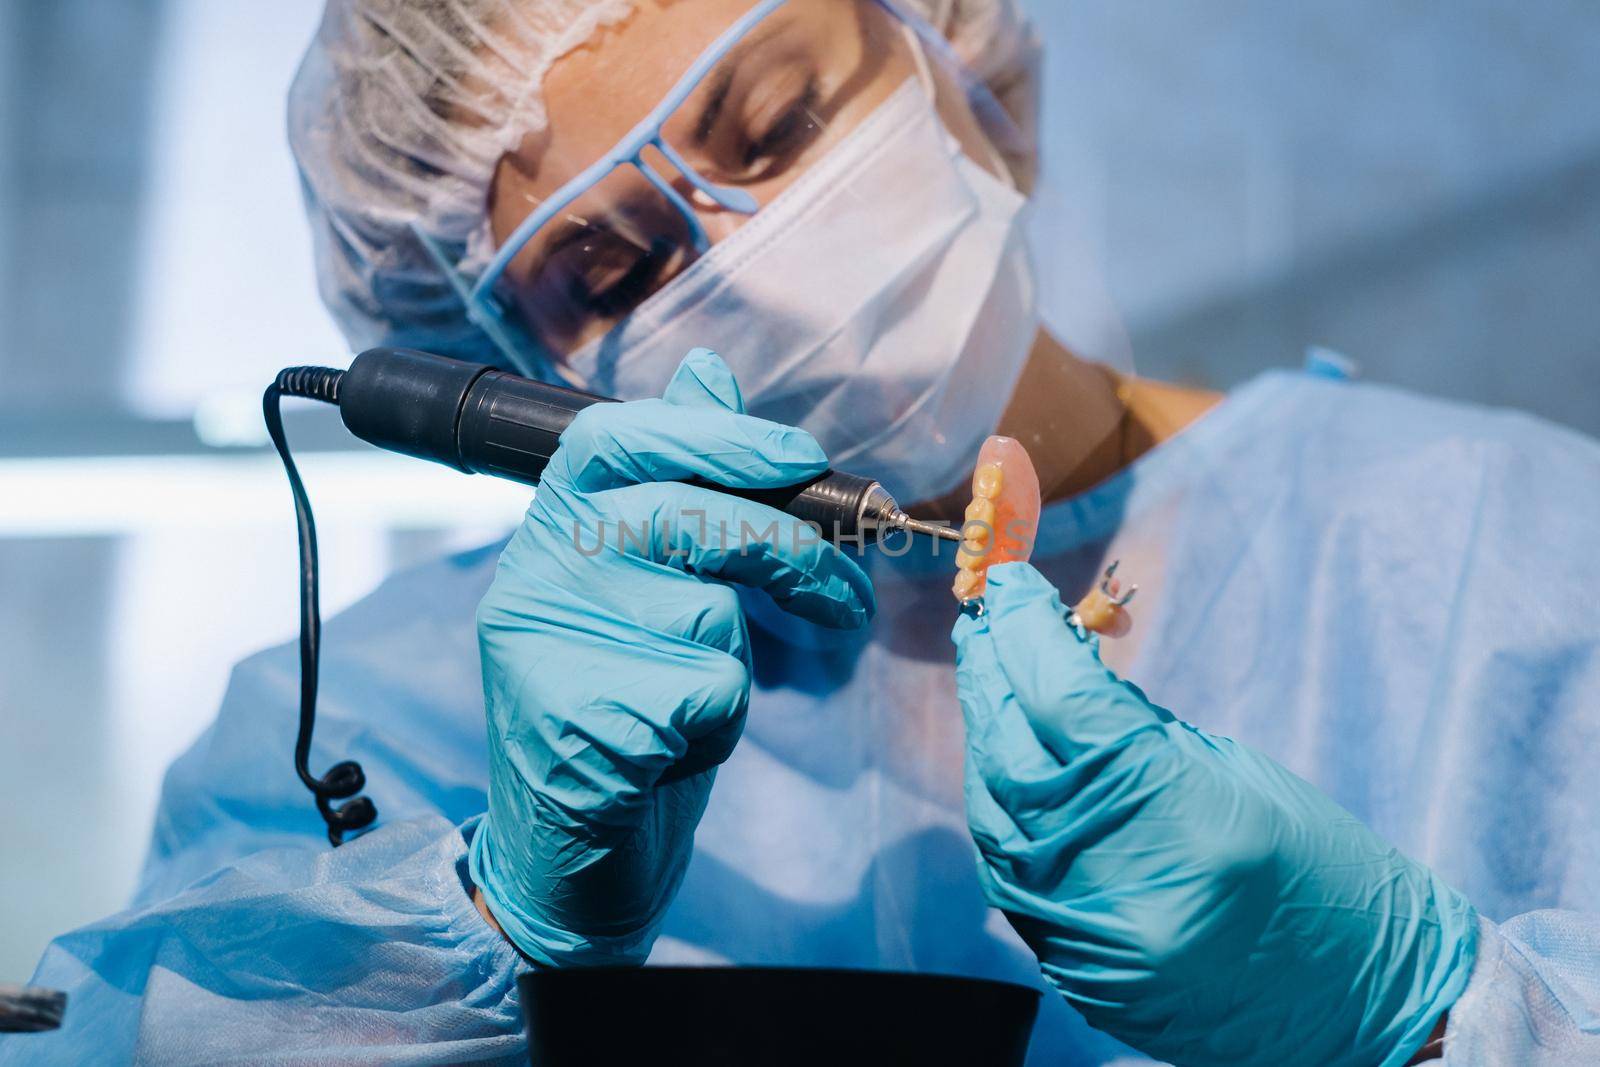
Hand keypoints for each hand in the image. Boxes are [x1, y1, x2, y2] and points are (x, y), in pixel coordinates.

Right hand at [471, 349, 874, 965]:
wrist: (568, 861)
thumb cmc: (625, 710)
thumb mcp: (653, 591)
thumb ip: (681, 485)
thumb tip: (708, 369)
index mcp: (546, 533)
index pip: (615, 436)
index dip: (716, 435)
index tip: (803, 455)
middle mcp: (531, 578)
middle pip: (683, 518)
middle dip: (788, 552)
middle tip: (845, 597)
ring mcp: (546, 651)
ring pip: (708, 614)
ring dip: (734, 667)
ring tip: (689, 707)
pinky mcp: (579, 722)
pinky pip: (708, 693)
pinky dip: (719, 728)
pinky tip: (671, 754)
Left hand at [953, 563, 1475, 1066]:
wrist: (1366, 1009)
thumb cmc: (1325, 875)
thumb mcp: (1236, 775)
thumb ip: (1135, 724)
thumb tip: (1057, 664)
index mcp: (1180, 814)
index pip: (1067, 701)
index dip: (1027, 632)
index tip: (1008, 585)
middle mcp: (1120, 878)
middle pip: (1014, 755)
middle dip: (992, 680)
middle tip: (983, 626)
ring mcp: (1090, 935)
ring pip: (995, 816)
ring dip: (987, 743)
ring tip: (990, 687)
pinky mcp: (1076, 971)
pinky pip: (1010, 876)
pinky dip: (1002, 813)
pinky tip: (1007, 769)